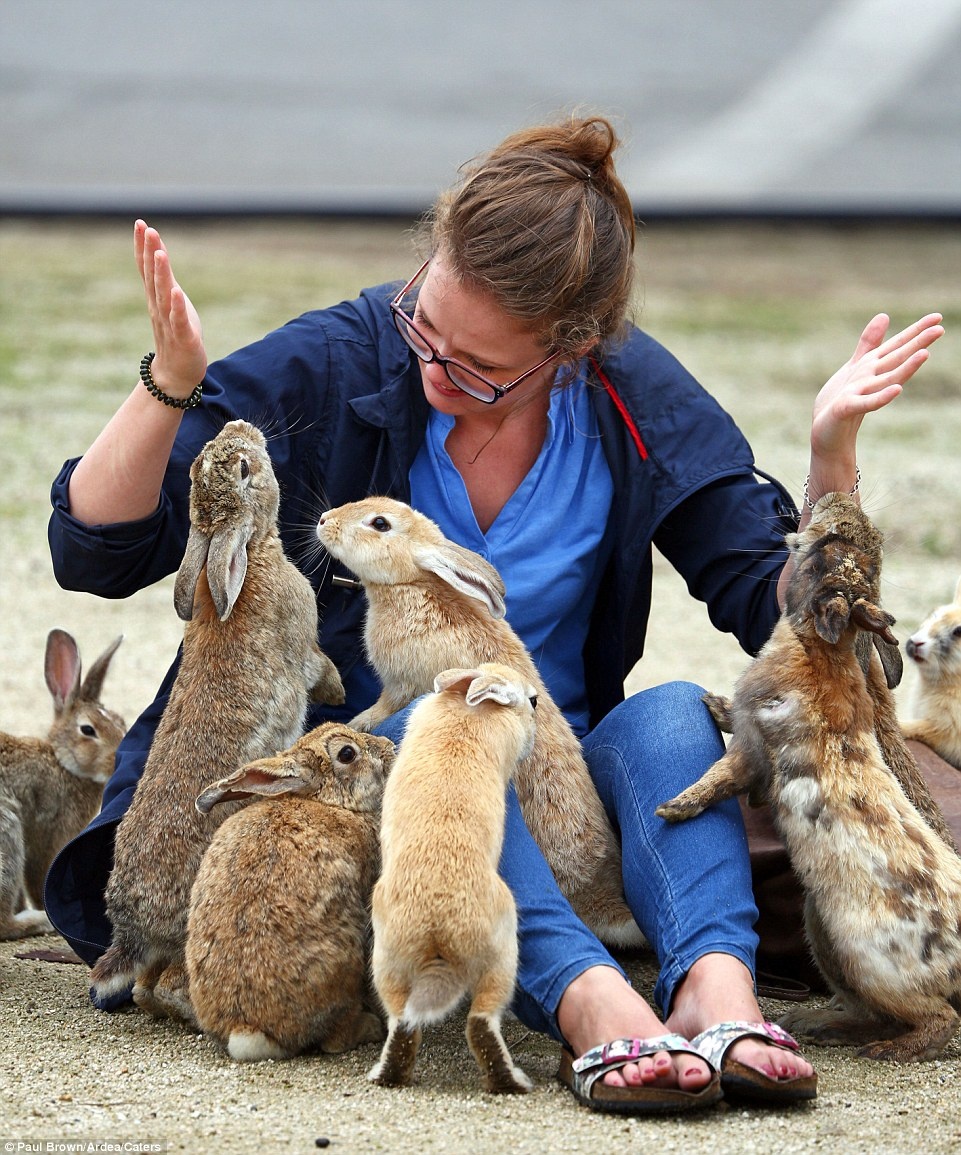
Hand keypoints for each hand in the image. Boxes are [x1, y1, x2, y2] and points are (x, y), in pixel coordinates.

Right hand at [135, 219, 207, 396]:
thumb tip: (159, 253)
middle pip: (152, 277)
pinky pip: (179, 322)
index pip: (147, 269)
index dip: (143, 246)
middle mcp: (159, 308)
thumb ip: (165, 281)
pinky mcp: (184, 340)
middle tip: (147, 229)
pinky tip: (177, 292)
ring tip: (159, 254)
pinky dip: (177, 307)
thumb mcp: (172, 303)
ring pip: (165, 296)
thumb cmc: (176, 335)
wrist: (176, 375)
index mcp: (157, 299)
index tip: (141, 223)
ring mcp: (170, 324)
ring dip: (161, 275)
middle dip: (149, 252)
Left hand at [810, 312, 943, 464]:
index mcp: (873, 368)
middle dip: (917, 345)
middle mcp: (872, 380)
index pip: (897, 346)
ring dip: (906, 368)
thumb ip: (869, 344)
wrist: (825, 434)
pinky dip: (881, 397)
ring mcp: (861, 394)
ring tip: (925, 354)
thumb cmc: (840, 400)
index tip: (937, 318)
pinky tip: (897, 390)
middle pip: (897, 360)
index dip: (915, 331)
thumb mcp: (855, 366)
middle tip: (939, 330)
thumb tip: (885, 315)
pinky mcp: (847, 409)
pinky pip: (866, 403)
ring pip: (887, 379)